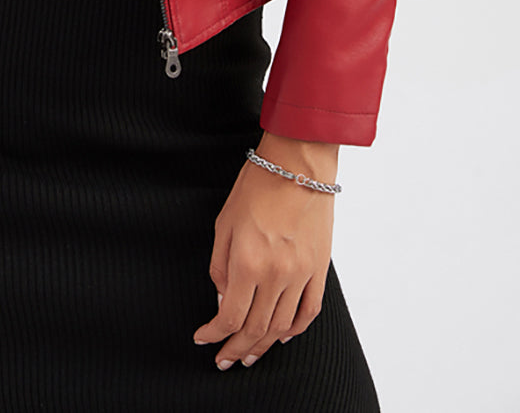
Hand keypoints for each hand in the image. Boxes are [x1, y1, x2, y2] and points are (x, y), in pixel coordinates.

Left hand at [192, 135, 336, 369]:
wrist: (298, 163)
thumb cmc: (257, 185)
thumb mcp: (224, 222)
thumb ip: (219, 265)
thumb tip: (222, 298)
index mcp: (246, 262)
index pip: (229, 316)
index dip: (214, 334)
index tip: (203, 339)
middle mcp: (275, 274)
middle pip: (254, 329)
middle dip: (236, 348)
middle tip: (224, 359)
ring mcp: (301, 274)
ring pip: (280, 327)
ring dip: (263, 346)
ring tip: (249, 355)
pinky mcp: (319, 269)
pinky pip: (308, 312)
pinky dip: (294, 330)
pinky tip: (282, 336)